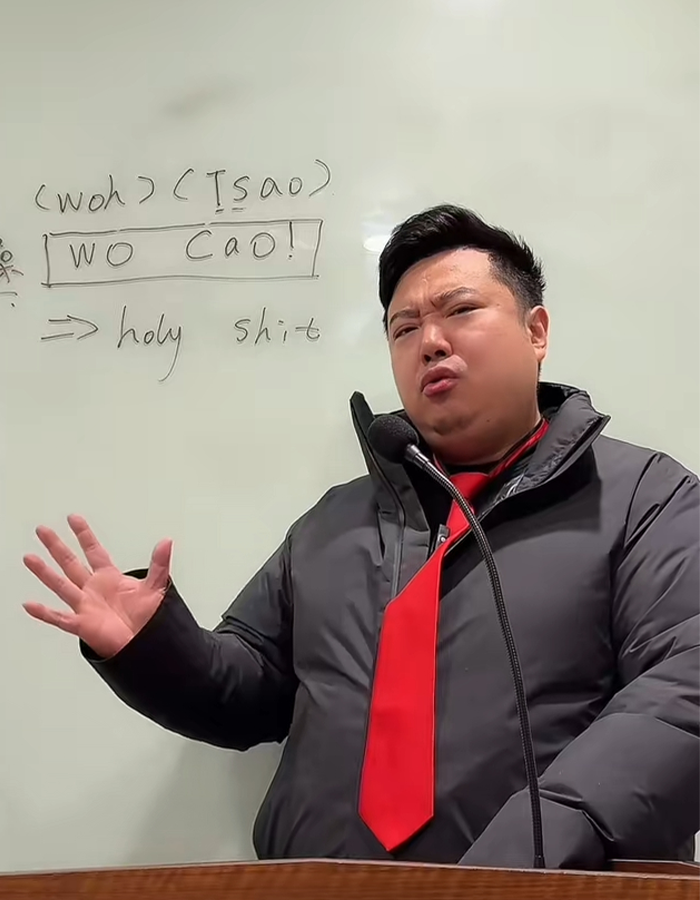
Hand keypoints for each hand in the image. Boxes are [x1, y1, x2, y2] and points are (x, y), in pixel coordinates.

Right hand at [23, 514, 171, 658]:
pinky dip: (44, 612)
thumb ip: (159, 564)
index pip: (93, 551)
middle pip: (70, 563)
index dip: (84, 535)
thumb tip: (166, 542)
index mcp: (110, 578)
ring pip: (60, 585)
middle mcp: (94, 589)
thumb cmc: (149, 621)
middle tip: (43, 530)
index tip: (73, 519)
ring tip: (30, 558)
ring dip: (44, 572)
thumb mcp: (156, 587)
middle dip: (56, 546)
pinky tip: (30, 605)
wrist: (147, 645)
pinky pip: (59, 618)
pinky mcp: (83, 625)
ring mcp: (86, 606)